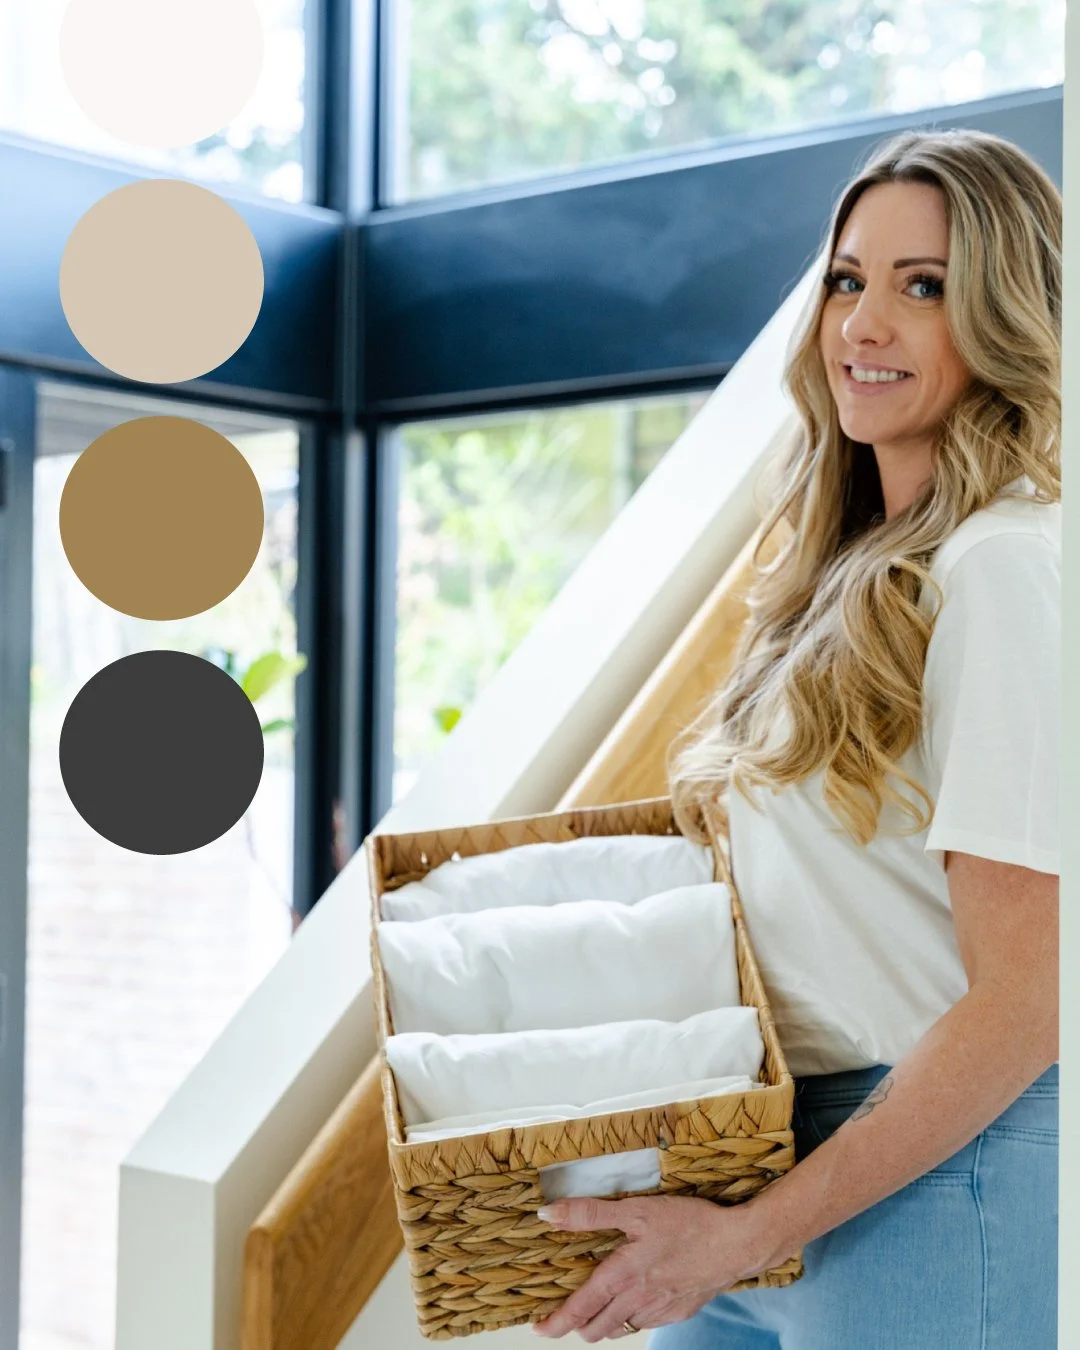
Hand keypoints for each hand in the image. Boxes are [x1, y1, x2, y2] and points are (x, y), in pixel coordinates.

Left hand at [529, 1193, 768, 1340]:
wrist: (735, 1244)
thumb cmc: (686, 1223)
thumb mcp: (635, 1210)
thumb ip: (589, 1214)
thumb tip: (548, 1215)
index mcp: (621, 1276)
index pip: (579, 1308)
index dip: (556, 1322)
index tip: (538, 1328)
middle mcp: (636, 1300)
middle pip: (596, 1328)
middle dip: (576, 1326)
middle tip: (566, 1314)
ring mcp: (659, 1311)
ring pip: (620, 1329)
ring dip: (603, 1324)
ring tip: (596, 1308)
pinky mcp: (678, 1312)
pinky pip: (645, 1323)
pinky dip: (631, 1318)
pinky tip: (633, 1299)